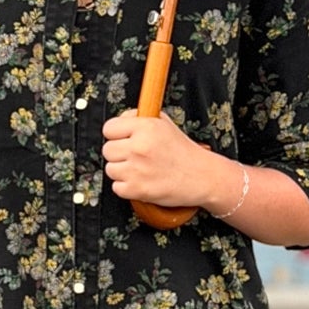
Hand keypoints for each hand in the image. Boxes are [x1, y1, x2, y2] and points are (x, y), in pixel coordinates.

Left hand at [102, 109, 231, 208]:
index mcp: (145, 128)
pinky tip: (141, 181)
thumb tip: (119, 120)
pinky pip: (116, 187)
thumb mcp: (164, 124)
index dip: (115, 134)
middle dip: (119, 154)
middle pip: (107, 150)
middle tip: (135, 157)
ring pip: (110, 169)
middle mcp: (139, 147)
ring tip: (140, 169)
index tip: (123, 139)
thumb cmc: (183, 151)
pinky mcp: (137, 190)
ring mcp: (137, 170)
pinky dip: (126, 187)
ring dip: (122, 171)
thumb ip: (139, 118)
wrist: (201, 176)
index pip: (109, 128)